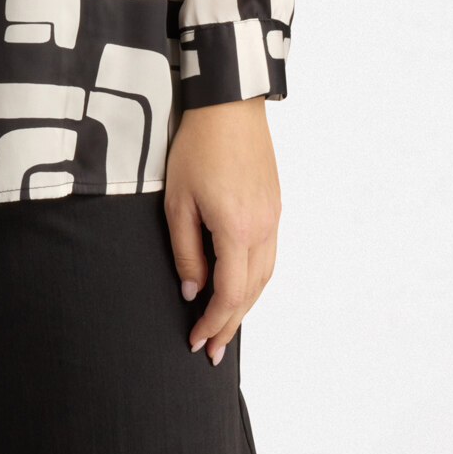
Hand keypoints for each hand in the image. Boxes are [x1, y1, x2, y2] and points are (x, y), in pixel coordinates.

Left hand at [164, 95, 279, 364]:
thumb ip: (186, 250)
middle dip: (230, 325)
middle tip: (212, 351)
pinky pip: (269, 256)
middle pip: (251, 293)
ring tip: (225, 327)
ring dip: (246, 306)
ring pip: (265, 277)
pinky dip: (255, 281)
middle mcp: (263, 228)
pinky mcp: (274, 206)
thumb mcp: (178, 200)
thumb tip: (192, 290)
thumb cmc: (198, 145)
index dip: (213, 322)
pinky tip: (241, 287)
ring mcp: (274, 217)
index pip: (229, 293)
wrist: (229, 103)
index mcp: (237, 229)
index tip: (196, 341)